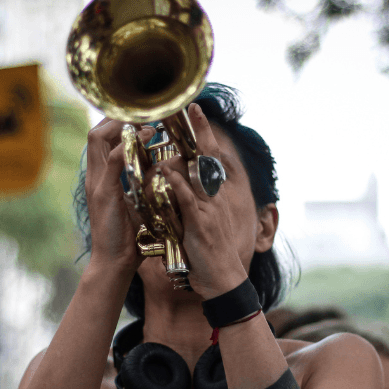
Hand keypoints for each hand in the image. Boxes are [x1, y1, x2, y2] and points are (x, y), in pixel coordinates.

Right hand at [84, 118, 154, 272]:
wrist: (116, 262)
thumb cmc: (129, 235)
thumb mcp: (138, 201)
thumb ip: (143, 182)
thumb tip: (160, 167)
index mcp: (102, 176)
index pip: (101, 138)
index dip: (118, 123)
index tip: (142, 117)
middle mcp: (95, 175)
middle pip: (96, 132)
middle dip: (118, 117)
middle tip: (144, 114)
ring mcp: (97, 183)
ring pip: (98, 139)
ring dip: (121, 126)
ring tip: (144, 123)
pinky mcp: (104, 193)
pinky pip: (112, 162)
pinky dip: (126, 147)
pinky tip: (142, 139)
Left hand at [151, 104, 247, 298]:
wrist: (222, 280)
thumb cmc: (208, 254)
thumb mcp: (202, 221)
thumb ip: (191, 202)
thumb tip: (179, 185)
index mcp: (212, 196)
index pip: (209, 160)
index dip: (204, 135)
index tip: (195, 113)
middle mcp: (213, 199)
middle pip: (208, 158)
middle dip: (201, 132)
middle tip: (193, 107)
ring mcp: (207, 210)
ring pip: (197, 174)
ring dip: (184, 151)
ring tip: (171, 131)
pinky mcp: (199, 224)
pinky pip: (187, 200)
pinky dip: (177, 184)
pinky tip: (166, 170)